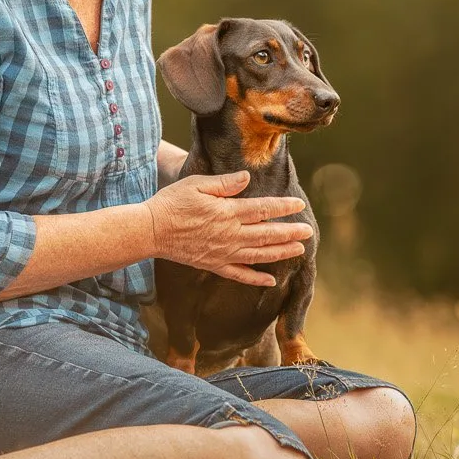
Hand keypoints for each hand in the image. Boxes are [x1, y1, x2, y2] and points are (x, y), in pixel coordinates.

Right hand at [145, 170, 310, 285]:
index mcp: (227, 212)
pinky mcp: (213, 265)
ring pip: (259, 255)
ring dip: (281, 253)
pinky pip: (239, 275)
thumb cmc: (172, 203)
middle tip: (309, 231)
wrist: (150, 231)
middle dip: (290, 233)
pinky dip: (256, 279)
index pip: (263, 209)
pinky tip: (271, 281)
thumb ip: (224, 183)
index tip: (299, 205)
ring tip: (299, 250)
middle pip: (267, 234)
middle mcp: (230, 235)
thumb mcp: (197, 185)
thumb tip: (247, 177)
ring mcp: (223, 253)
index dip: (283, 207)